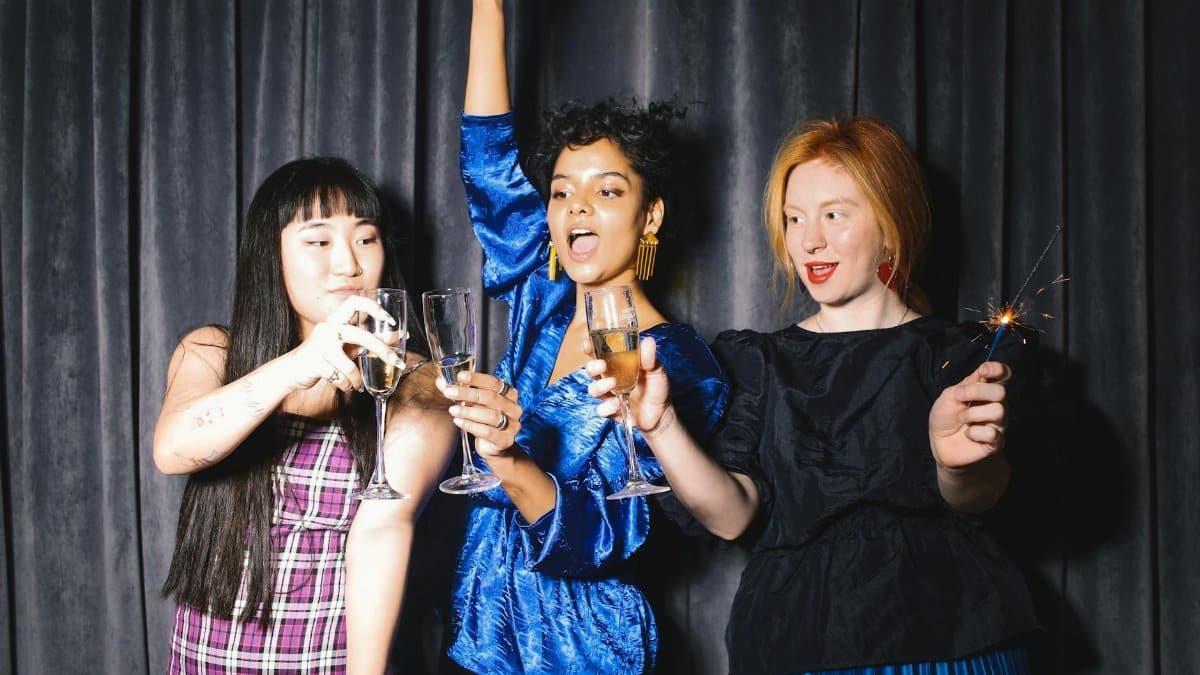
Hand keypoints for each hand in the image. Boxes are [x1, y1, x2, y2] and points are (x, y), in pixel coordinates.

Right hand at [286, 295, 404, 394]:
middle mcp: (327, 328)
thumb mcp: (348, 345)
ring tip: (358, 384)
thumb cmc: (325, 355)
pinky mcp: (314, 362)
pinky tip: (345, 386)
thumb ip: (369, 339)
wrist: (293, 370)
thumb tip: (398, 336)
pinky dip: (346, 385)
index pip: (354, 302)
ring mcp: (319, 345)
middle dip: (381, 349)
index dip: (373, 307)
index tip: (389, 319)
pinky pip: (339, 378)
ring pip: (349, 365)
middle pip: (360, 335)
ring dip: (357, 378)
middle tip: (395, 361)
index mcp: (336, 320)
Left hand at [437, 371, 522, 456]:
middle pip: (491, 397)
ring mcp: (512, 425)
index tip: (460, 376)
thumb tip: (440, 380)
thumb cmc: (484, 420)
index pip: (494, 382)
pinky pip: (488, 432)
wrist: (493, 446)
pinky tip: (459, 422)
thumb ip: (459, 391)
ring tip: (452, 410)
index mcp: (509, 393)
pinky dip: (471, 426)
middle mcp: (514, 407)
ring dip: (468, 411)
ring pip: (491, 415)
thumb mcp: (473, 403)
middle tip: (449, 392)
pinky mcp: (506, 440)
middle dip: (468, 393)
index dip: (477, 378)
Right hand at [586, 336, 672, 433]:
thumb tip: (649, 341)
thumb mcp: (656, 370)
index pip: (599, 354)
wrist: (662, 414)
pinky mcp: (612, 411)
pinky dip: (607, 407)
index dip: (590, 348)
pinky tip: (617, 403)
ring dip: (599, 386)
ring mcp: (609, 395)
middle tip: (602, 365)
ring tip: (613, 384)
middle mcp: (610, 378)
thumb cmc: (656, 388)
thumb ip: (650, 358)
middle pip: (591, 371)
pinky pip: (601, 410)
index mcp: (617, 365)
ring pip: (593, 390)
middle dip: (592, 367)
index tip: (587, 344)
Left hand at [929, 361, 1010, 469]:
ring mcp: (998, 424)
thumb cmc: (945, 417)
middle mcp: (996, 404)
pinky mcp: (996, 442)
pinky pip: (992, 434)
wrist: (939, 443)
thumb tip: (982, 372)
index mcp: (986, 390)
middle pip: (1001, 392)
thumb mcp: (949, 396)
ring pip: (997, 411)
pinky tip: (968, 434)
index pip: (1003, 375)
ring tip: (962, 419)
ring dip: (972, 414)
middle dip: (976, 392)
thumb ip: (966, 384)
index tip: (983, 370)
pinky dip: (974, 432)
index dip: (997, 369)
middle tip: (959, 398)